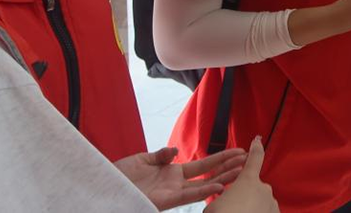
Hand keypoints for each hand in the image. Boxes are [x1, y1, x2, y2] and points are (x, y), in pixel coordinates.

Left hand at [114, 146, 244, 209]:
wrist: (102, 186)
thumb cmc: (119, 176)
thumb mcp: (142, 160)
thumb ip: (161, 155)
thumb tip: (175, 151)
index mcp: (173, 172)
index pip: (203, 165)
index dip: (221, 158)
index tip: (239, 152)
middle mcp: (177, 184)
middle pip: (209, 175)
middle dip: (228, 167)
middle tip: (248, 160)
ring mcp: (172, 192)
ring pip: (204, 186)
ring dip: (223, 178)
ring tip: (241, 171)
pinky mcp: (165, 200)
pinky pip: (189, 195)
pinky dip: (205, 192)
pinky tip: (220, 187)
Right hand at [206, 137, 277, 212]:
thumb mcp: (213, 205)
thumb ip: (222, 196)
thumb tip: (225, 199)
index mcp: (248, 180)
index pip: (254, 158)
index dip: (256, 148)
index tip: (257, 140)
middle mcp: (264, 188)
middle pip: (255, 188)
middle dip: (246, 196)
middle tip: (233, 208)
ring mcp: (272, 203)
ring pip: (261, 202)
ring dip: (253, 208)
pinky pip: (266, 212)